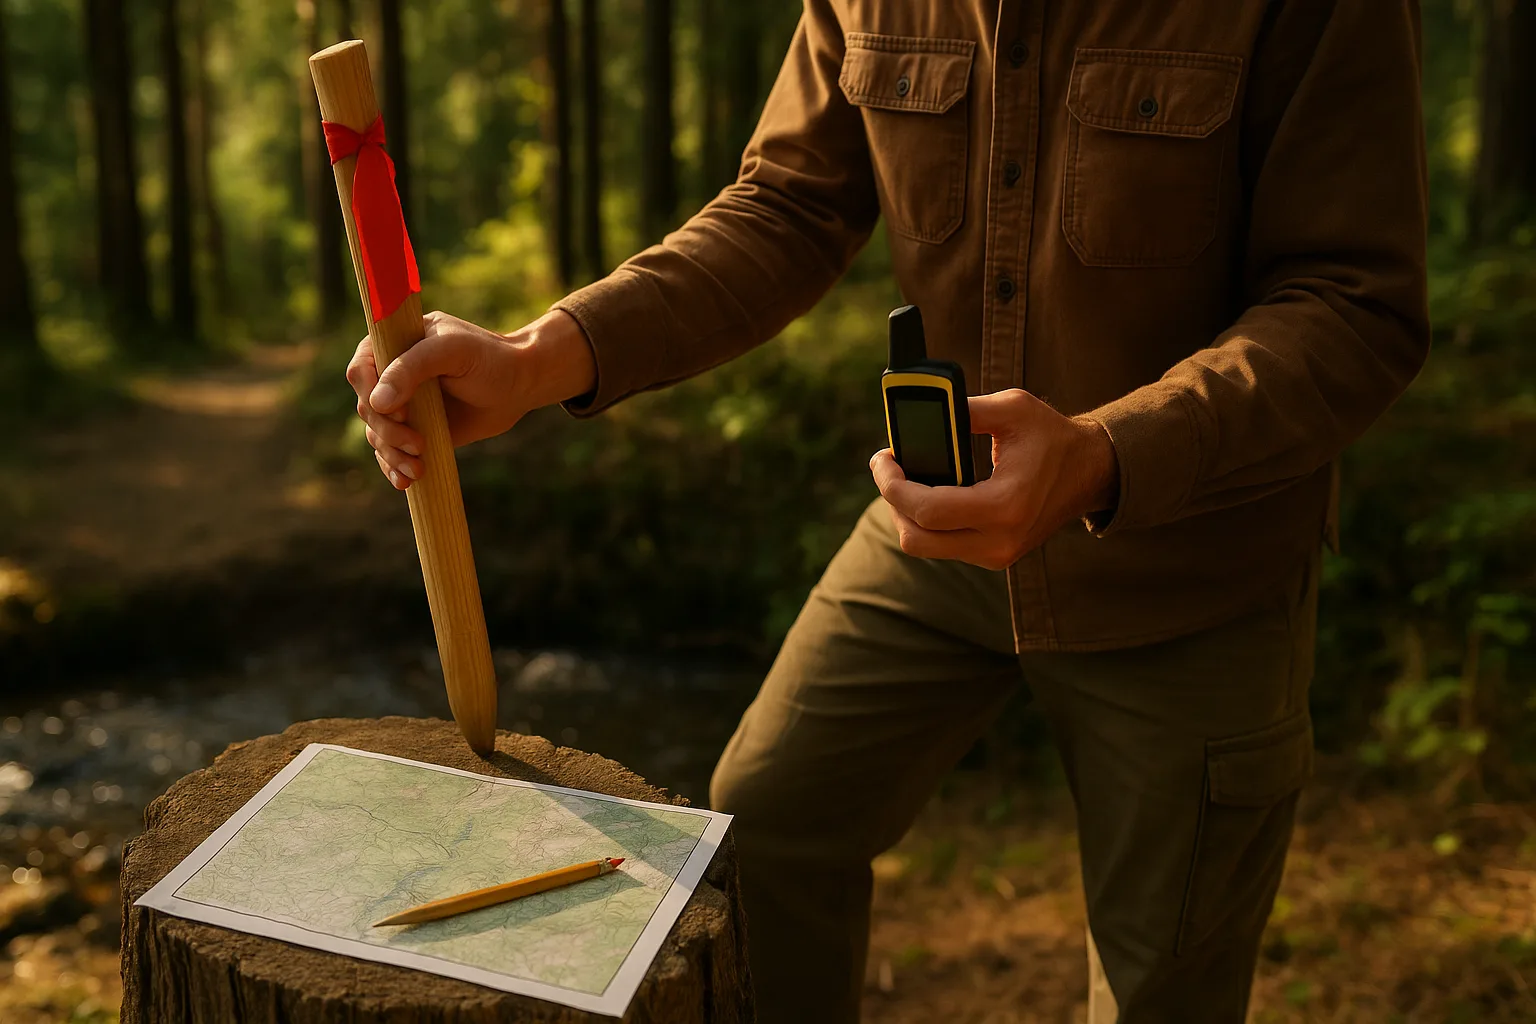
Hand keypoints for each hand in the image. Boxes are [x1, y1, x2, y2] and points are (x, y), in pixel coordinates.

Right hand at [346, 309, 596, 489]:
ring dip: (392, 454)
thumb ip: (413, 368)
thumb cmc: (489, 358)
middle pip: (367, 408)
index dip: (372, 394)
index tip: (402, 413)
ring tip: (418, 468)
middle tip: (416, 445)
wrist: (520, 385)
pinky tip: (405, 481)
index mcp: (392, 345)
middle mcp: (391, 375)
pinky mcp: (416, 430)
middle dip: (387, 432)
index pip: (361, 370)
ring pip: (377, 434)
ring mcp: (403, 405)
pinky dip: (394, 467)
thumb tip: (377, 403)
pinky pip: (393, 451)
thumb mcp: (453, 351)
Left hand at [869, 389, 1118, 569]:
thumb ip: (965, 410)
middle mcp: (1000, 540)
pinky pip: (942, 546)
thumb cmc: (1051, 436)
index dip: (892, 485)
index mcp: (1005, 506)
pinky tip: (928, 492)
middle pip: (916, 539)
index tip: (882, 457)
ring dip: (907, 513)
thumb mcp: (1012, 409)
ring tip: (906, 477)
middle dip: (892, 501)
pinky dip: (926, 521)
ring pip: (925, 546)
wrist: (1090, 472)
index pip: (927, 510)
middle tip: (889, 467)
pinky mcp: (994, 558)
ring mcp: (997, 555)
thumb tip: (921, 412)